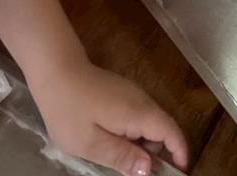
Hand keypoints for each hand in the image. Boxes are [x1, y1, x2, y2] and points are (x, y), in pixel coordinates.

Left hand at [30, 60, 187, 175]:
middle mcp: (142, 100)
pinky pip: (137, 116)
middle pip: (162, 129)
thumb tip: (148, 169)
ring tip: (118, 161)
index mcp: (138, 113)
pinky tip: (111, 142)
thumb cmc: (69, 110)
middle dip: (156, 153)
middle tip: (136, 173)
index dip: (179, 151)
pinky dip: (133, 134)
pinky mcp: (122, 93)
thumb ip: (121, 156)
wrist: (56, 71)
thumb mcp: (90, 143)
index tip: (181, 170)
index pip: (170, 131)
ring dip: (142, 145)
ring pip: (149, 123)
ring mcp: (132, 94)